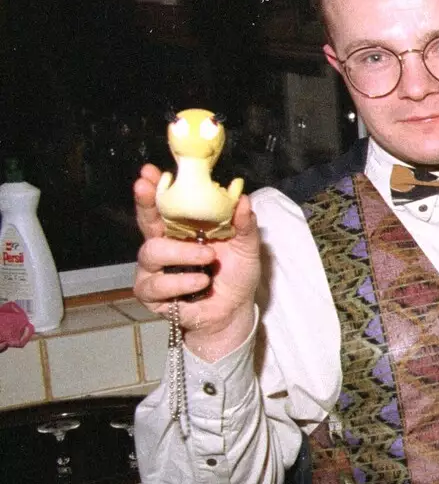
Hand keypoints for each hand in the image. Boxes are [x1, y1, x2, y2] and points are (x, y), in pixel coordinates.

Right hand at [132, 164, 260, 361]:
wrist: (234, 311)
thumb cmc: (236, 275)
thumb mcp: (246, 248)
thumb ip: (244, 225)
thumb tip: (243, 198)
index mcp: (183, 229)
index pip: (164, 205)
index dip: (154, 188)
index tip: (149, 172)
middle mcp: (164, 245)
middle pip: (146, 221)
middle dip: (146, 204)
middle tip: (149, 189)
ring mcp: (155, 270)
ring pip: (151, 252)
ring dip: (181, 253)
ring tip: (207, 258)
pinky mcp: (153, 294)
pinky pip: (157, 284)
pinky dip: (181, 282)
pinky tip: (200, 282)